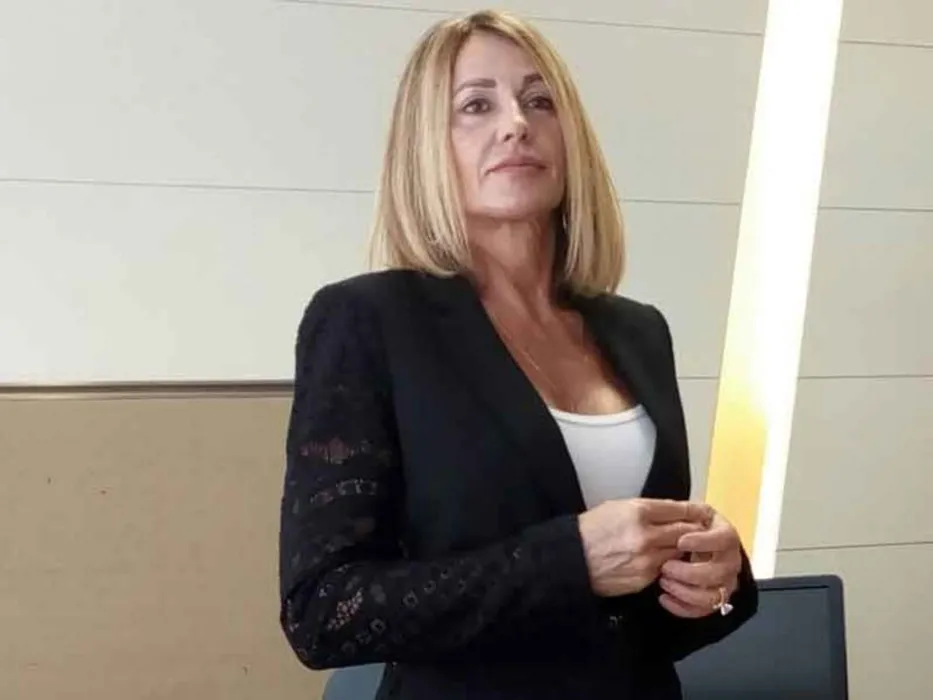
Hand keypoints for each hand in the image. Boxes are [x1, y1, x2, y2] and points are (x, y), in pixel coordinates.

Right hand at [578, 498, 713, 597]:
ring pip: (679, 552)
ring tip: (678, 546)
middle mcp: (646, 535)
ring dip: (682, 549)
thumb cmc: (591, 530)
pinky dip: (667, 564)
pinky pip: (665, 569)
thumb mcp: (617, 507)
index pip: (679, 509)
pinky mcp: (645, 579)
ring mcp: (647, 559)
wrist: (572, 560)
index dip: (695, 510)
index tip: (703, 511)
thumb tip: (672, 512)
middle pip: (686, 532)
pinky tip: (658, 560)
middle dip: (694, 531)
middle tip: (700, 531)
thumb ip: (647, 509)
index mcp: (639, 512)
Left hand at [658, 511, 742, 618]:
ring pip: (712, 596)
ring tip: (663, 581)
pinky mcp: (713, 600)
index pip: (725, 539)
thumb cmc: (684, 529)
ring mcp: (724, 583)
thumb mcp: (683, 516)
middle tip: (666, 566)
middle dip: (689, 572)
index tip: (681, 542)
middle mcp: (730, 561)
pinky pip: (702, 611)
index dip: (704, 542)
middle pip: (720, 572)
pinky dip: (681, 607)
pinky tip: (664, 597)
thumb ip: (683, 514)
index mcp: (725, 536)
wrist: (682, 548)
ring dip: (685, 592)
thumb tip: (680, 513)